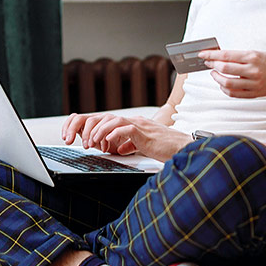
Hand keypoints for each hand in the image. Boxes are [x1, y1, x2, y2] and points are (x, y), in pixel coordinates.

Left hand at [61, 112, 189, 160]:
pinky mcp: (145, 133)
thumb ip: (131, 144)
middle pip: (106, 116)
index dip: (92, 127)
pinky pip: (126, 128)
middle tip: (83, 142)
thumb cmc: (166, 148)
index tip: (82, 139)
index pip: (107, 120)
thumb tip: (121, 148)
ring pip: (113, 120)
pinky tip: (109, 144)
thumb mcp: (143, 146)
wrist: (183, 148)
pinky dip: (114, 135)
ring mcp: (140, 125)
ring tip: (92, 142)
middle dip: (90, 128)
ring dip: (99, 131)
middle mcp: (135, 121)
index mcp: (133, 124)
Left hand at [198, 49, 265, 97]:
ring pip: (228, 83)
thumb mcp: (254, 53)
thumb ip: (237, 56)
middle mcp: (253, 70)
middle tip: (208, 64)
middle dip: (213, 66)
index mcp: (252, 57)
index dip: (212, 55)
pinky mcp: (253, 93)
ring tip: (214, 74)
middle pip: (225, 69)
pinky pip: (234, 94)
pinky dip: (224, 89)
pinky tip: (222, 84)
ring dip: (217, 78)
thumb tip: (217, 57)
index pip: (226, 55)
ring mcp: (253, 84)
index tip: (203, 55)